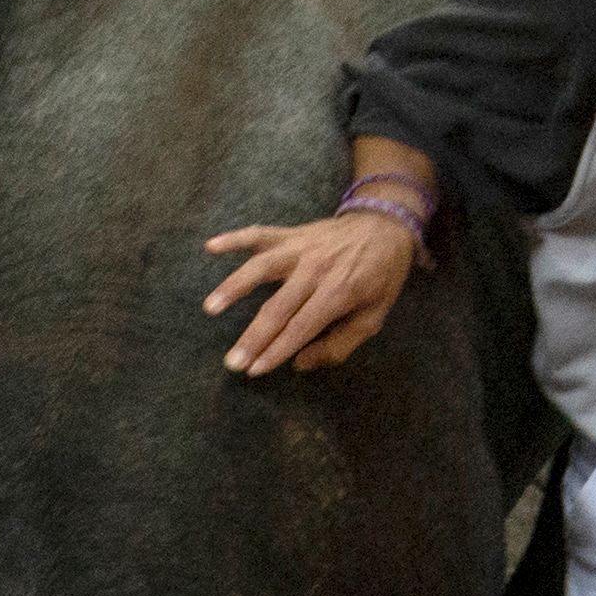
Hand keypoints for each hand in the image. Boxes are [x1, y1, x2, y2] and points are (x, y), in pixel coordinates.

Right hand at [201, 210, 418, 375]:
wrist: (385, 226)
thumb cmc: (380, 276)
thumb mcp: (374, 317)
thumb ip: (339, 344)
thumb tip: (300, 364)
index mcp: (339, 292)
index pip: (301, 328)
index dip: (277, 351)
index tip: (255, 370)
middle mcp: (316, 269)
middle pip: (278, 307)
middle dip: (253, 337)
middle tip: (232, 362)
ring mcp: (300, 249)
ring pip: (261, 267)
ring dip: (234, 287)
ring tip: (211, 307)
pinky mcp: (290, 234)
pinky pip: (259, 235)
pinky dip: (235, 238)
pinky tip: (211, 247)